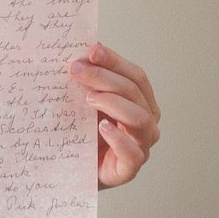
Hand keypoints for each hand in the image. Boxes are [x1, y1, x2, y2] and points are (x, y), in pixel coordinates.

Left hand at [69, 43, 160, 188]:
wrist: (72, 168)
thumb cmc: (82, 131)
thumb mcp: (83, 100)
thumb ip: (87, 78)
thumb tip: (81, 48)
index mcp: (139, 100)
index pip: (134, 75)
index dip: (114, 61)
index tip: (92, 51)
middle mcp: (146, 120)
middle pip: (133, 92)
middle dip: (104, 77)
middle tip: (76, 70)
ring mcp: (141, 144)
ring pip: (139, 118)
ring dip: (113, 103)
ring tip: (88, 99)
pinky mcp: (130, 168)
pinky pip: (133, 153)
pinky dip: (118, 138)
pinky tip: (101, 128)